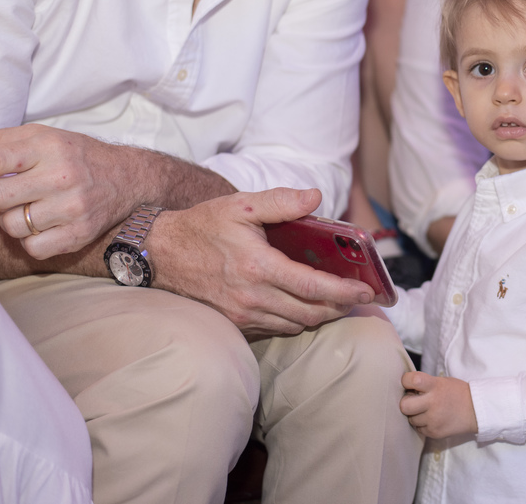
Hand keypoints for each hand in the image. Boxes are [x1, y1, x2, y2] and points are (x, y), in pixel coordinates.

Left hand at [0, 124, 150, 258]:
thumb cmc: (79, 156)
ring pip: (11, 225)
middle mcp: (62, 176)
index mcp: (50, 147)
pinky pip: (33, 247)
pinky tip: (40, 226)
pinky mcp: (80, 233)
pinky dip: (28, 241)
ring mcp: (72, 207)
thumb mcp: (44, 138)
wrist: (129, 178)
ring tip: (23, 209)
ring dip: (7, 220)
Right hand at [148, 187, 374, 336]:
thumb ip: (281, 201)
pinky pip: (276, 330)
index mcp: (258, 267)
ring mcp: (242, 315)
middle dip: (340, 306)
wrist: (159, 254)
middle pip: (311, 312)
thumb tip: (315, 196)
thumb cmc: (202, 227)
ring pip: (296, 325)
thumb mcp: (241, 205)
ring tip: (336, 300)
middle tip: (358, 295)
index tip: (366, 290)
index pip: (313, 287)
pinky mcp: (235, 325)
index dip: (344, 291)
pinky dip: (296, 320)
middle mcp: (252, 297)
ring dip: (320, 315)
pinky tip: (304, 306)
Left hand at [400, 371, 476, 438]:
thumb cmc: (456, 393)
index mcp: (435, 386)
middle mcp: (433, 403)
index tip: (408, 383)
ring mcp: (433, 420)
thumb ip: (424, 385)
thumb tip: (405, 390)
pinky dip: (422, 424)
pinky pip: (419, 429)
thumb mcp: (442, 382)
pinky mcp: (434, 432)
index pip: (411, 380)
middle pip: (404, 405)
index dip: (405, 380)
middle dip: (406, 403)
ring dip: (415, 415)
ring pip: (410, 419)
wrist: (476, 411)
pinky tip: (432, 418)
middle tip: (413, 401)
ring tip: (426, 410)